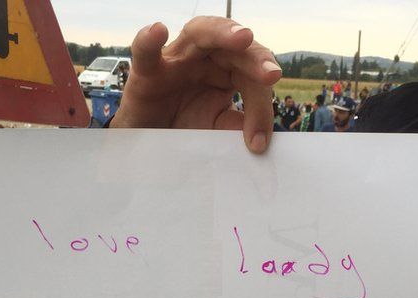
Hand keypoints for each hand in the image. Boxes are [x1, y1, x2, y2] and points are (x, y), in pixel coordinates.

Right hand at [109, 18, 282, 153]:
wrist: (148, 147)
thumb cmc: (183, 129)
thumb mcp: (215, 130)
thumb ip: (235, 127)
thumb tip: (260, 139)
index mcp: (226, 71)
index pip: (251, 77)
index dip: (261, 105)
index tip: (261, 139)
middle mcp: (204, 58)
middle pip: (234, 48)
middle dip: (255, 59)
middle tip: (272, 75)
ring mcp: (175, 60)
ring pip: (199, 33)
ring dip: (223, 32)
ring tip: (244, 37)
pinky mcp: (146, 73)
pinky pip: (146, 52)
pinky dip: (149, 40)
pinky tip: (159, 30)